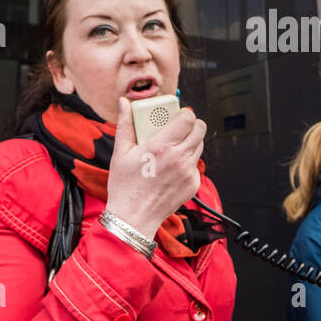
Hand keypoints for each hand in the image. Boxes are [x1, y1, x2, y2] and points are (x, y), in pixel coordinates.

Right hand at [105, 97, 206, 240]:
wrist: (133, 217)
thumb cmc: (125, 186)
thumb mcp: (120, 152)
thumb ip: (125, 124)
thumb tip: (124, 103)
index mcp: (161, 147)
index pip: (187, 118)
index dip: (184, 113)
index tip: (176, 115)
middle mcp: (179, 158)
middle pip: (199, 129)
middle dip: (191, 124)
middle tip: (178, 127)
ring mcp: (188, 172)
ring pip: (200, 145)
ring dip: (191, 141)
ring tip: (173, 146)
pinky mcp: (193, 184)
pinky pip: (196, 164)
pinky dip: (188, 161)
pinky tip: (172, 166)